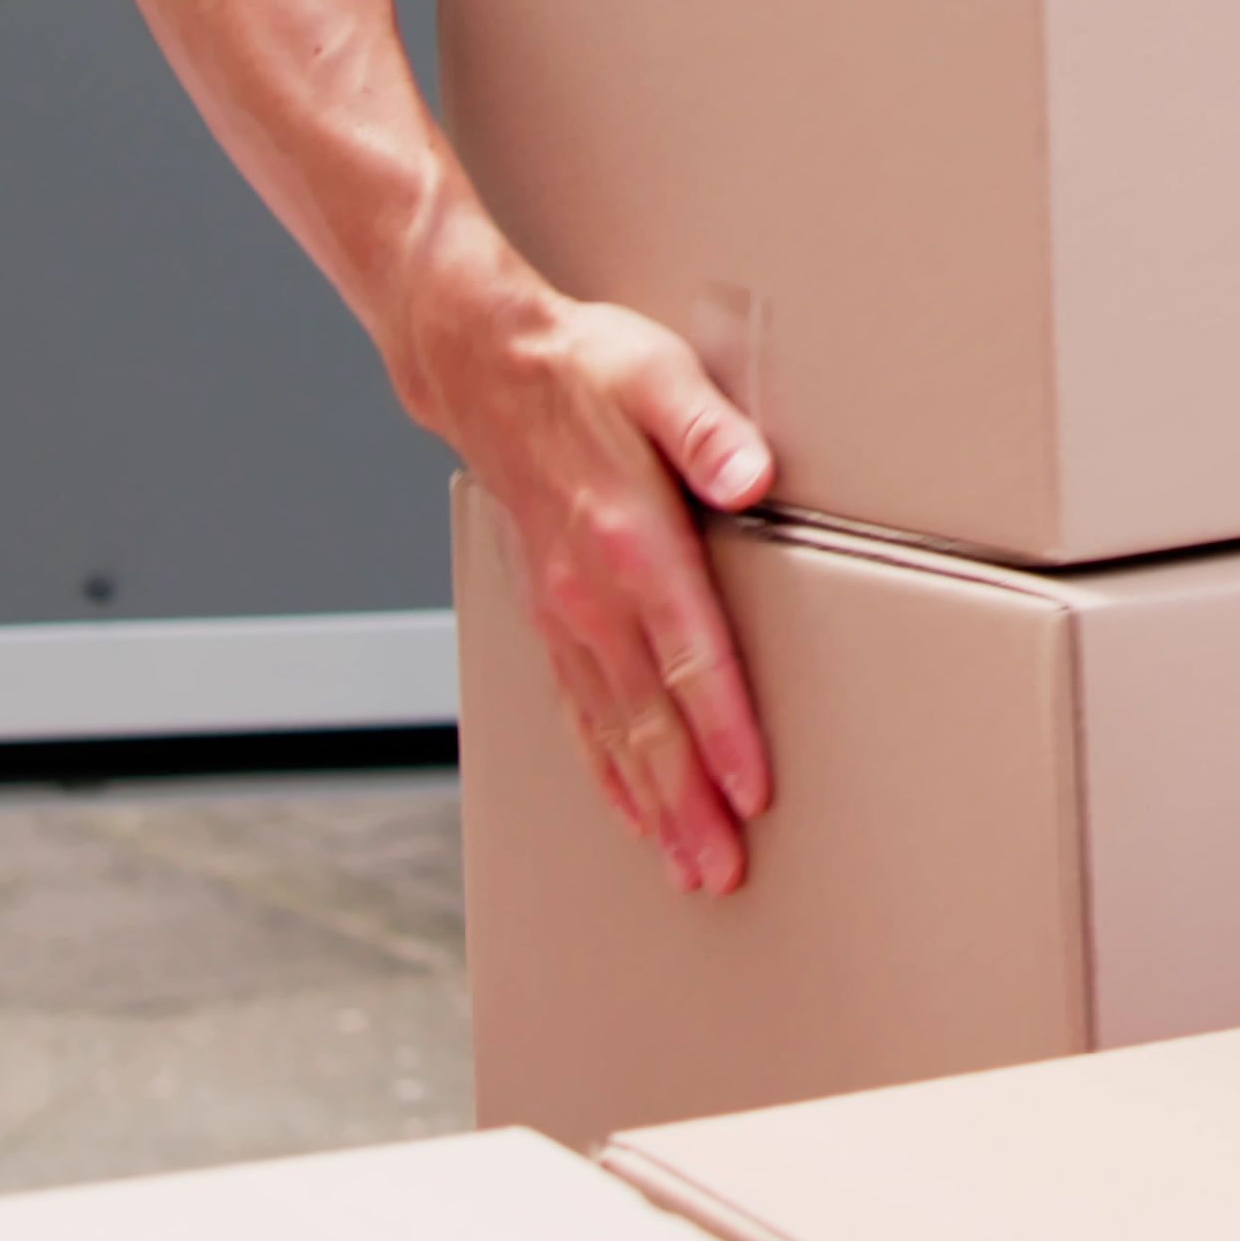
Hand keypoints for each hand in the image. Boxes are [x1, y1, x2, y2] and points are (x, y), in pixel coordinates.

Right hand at [436, 277, 780, 894]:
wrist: (486, 368)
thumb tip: (752, 476)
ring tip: (688, 867)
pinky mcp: (549, 616)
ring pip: (612, 732)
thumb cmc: (584, 368)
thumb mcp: (658, 375)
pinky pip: (576, 711)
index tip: (753, 792)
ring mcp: (564, 614)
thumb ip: (708, 429)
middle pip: (650, 720)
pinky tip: (627, 810)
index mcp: (629, 541)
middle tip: (723, 872)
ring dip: (651, 805)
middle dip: (689, 804)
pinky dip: (603, 769)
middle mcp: (591, 595)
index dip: (724, 730)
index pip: (690, 657)